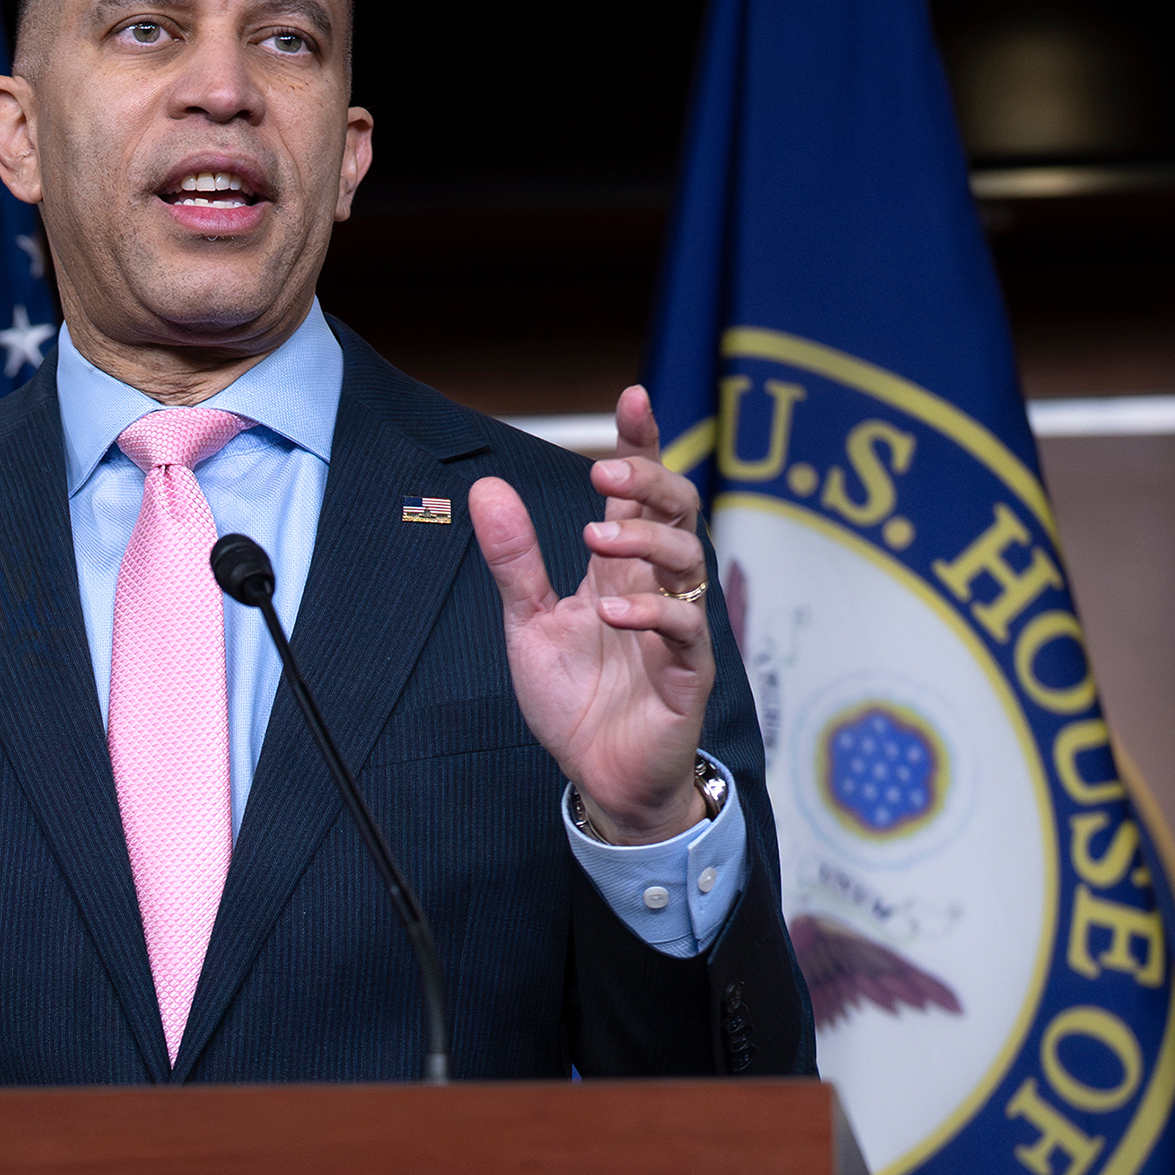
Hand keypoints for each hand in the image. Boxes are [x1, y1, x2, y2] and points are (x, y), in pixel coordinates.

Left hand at [476, 383, 714, 842]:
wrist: (598, 777)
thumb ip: (514, 559)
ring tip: (595, 539)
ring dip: (644, 541)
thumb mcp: (527, 622)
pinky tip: (612, 611)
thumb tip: (486, 487)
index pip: (638, 492)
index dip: (641, 443)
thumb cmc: (574, 698)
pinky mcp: (688, 673)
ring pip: (688, 561)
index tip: (632, 397)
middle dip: (650, 481)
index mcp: (620, 567)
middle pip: (678, 511)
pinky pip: (684, 630)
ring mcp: (677, 628)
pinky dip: (648, 613)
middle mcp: (655, 587)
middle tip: (606, 474)